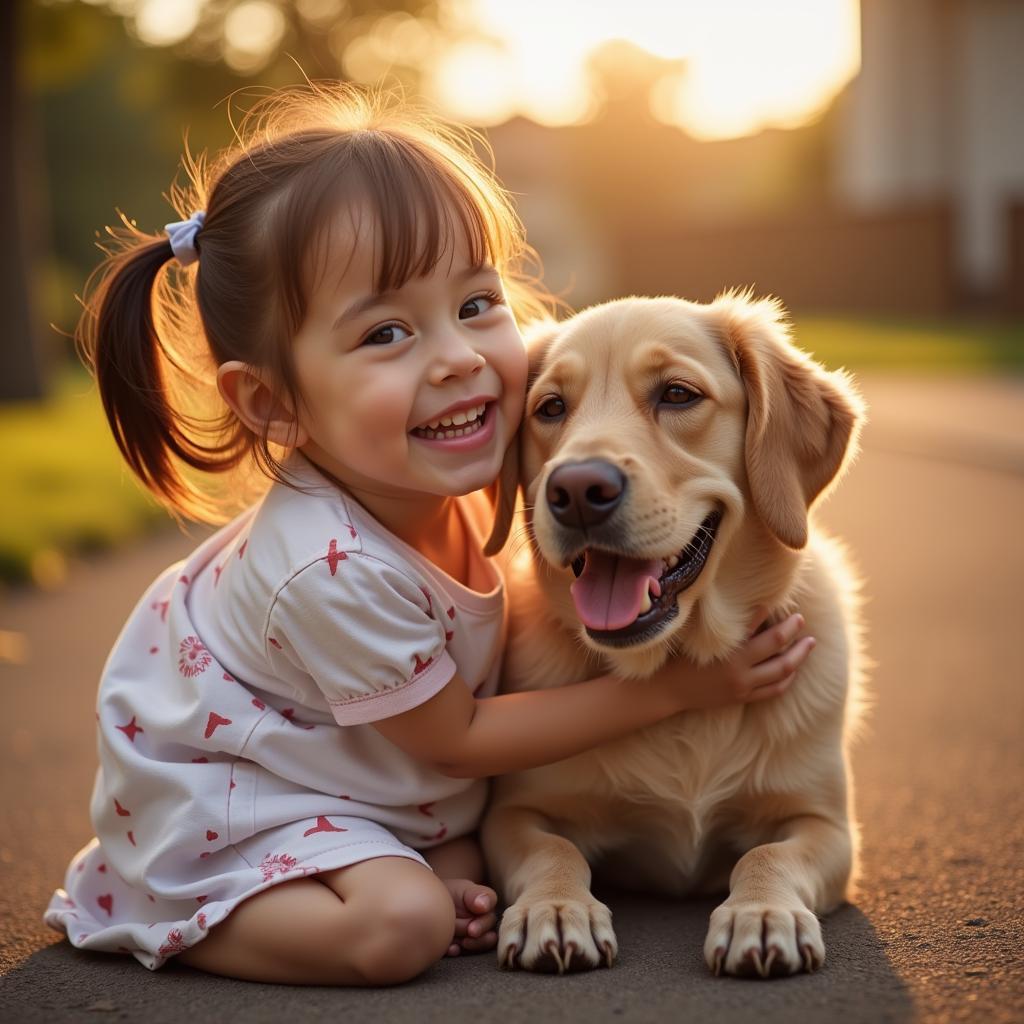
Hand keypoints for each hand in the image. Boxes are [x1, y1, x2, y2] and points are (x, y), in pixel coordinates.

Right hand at [664, 609, 814, 712]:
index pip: (769, 638)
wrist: (667, 689)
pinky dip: (786, 679)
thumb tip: (759, 606)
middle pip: (781, 656)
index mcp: (732, 656)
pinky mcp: (741, 698)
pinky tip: (793, 669)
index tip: (793, 612)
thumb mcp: (705, 637)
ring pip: (781, 675)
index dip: (784, 624)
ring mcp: (743, 688)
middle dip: (795, 639)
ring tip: (807, 644)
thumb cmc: (681, 656)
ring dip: (798, 659)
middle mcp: (741, 674)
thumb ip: (732, 626)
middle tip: (803, 623)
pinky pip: (773, 691)